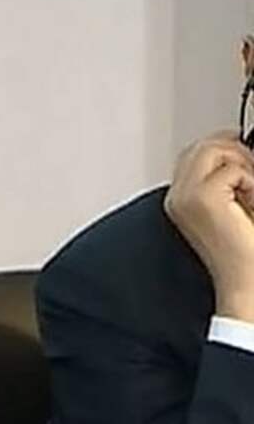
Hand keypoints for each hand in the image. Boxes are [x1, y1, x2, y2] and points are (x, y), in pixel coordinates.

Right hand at [165, 130, 253, 320]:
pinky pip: (233, 168)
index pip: (195, 154)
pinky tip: (251, 204)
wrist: (246, 279)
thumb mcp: (230, 204)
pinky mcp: (202, 197)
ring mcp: (186, 196)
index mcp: (179, 200)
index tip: (244, 166)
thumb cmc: (243, 251)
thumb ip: (223, 177)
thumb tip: (233, 144)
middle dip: (234, 155)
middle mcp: (177, 197)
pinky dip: (251, 182)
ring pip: (215, 148)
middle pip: (202, 145)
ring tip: (250, 194)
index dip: (224, 152)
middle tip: (250, 182)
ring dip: (243, 167)